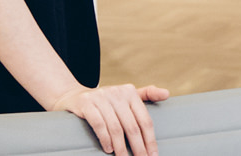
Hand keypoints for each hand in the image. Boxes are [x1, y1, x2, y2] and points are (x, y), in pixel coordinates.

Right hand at [50, 83, 170, 155]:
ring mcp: (100, 97)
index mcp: (130, 92)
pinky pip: (99, 124)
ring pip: (116, 127)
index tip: (153, 155)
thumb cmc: (105, 101)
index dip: (150, 139)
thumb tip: (167, 94)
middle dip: (138, 147)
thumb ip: (146, 94)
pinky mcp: (86, 104)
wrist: (73, 96)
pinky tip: (108, 149)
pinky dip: (105, 138)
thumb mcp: (125, 96)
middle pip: (132, 126)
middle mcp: (117, 93)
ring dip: (120, 147)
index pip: (144, 119)